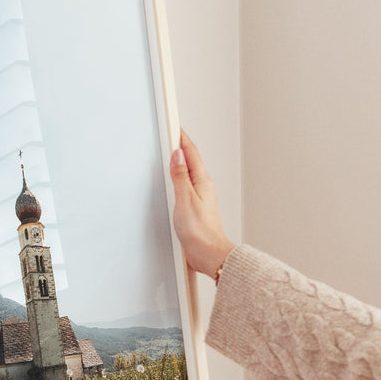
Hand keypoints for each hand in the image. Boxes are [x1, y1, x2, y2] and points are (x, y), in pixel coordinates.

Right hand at [170, 129, 235, 276]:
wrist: (209, 253)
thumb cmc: (200, 231)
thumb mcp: (185, 199)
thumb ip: (180, 176)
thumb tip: (177, 156)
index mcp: (202, 181)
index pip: (190, 152)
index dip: (181, 138)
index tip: (174, 126)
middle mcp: (202, 186)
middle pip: (190, 160)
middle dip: (180, 146)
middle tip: (172, 133)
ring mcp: (200, 197)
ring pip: (188, 172)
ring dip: (180, 161)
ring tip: (172, 151)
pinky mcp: (195, 207)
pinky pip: (186, 185)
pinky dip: (179, 177)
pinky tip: (175, 180)